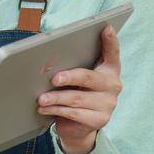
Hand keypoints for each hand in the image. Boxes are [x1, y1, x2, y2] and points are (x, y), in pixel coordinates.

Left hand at [37, 24, 121, 153]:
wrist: (79, 127)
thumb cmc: (76, 93)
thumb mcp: (77, 79)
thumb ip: (73, 67)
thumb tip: (49, 61)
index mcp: (110, 70)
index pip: (112, 53)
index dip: (110, 40)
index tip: (106, 27)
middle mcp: (113, 85)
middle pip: (89, 77)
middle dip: (69, 77)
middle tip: (53, 78)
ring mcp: (108, 104)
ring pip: (77, 98)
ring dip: (55, 97)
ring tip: (41, 98)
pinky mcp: (99, 120)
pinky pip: (74, 113)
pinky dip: (56, 109)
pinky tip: (44, 108)